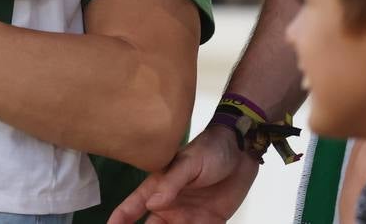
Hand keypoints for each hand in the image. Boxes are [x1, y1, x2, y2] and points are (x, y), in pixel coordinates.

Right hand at [107, 123, 258, 223]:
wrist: (243, 152)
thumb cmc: (211, 150)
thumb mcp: (189, 162)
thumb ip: (171, 182)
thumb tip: (151, 204)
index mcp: (159, 187)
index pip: (134, 206)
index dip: (121, 217)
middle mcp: (170, 205)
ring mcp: (190, 216)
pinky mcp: (210, 222)